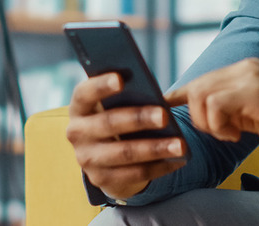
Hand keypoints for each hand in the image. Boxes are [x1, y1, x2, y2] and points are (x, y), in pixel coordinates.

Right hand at [66, 73, 187, 199]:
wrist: (106, 155)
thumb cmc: (118, 115)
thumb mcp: (117, 104)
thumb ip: (128, 95)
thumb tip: (153, 92)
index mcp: (80, 107)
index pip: (84, 93)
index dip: (100, 85)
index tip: (121, 79)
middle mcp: (77, 133)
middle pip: (108, 123)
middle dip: (138, 119)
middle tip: (165, 116)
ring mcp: (87, 159)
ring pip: (124, 153)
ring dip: (155, 148)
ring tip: (180, 144)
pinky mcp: (101, 179)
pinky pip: (134, 173)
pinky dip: (159, 166)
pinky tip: (179, 159)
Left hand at [164, 58, 258, 170]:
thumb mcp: (253, 115)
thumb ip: (229, 107)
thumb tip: (198, 111)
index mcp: (247, 68)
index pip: (203, 79)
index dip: (179, 96)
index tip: (165, 110)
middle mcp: (248, 66)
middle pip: (197, 86)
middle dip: (199, 117)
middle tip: (224, 133)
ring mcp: (252, 76)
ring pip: (202, 94)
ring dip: (210, 122)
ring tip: (233, 134)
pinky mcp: (257, 92)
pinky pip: (216, 105)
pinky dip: (219, 125)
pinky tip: (239, 135)